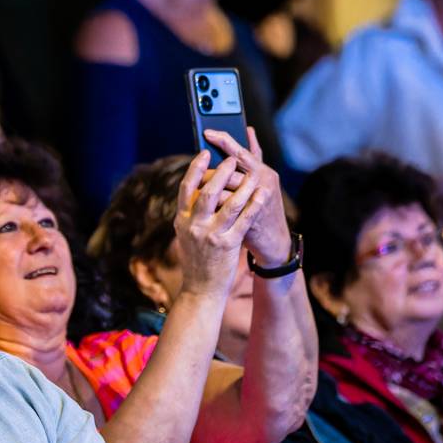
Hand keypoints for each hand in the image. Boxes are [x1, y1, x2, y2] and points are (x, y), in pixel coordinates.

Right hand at [171, 146, 266, 299]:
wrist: (200, 289)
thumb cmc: (196, 259)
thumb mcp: (185, 235)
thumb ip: (191, 214)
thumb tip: (202, 188)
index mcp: (181, 220)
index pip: (186, 188)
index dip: (195, 168)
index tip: (205, 153)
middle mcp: (194, 226)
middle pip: (208, 191)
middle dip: (221, 172)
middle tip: (232, 158)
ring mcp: (211, 235)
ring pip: (229, 204)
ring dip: (242, 185)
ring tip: (252, 172)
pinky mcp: (227, 245)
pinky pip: (243, 220)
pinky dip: (253, 205)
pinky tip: (261, 194)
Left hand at [200, 127, 289, 268]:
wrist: (274, 241)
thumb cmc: (263, 207)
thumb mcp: (263, 179)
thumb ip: (254, 157)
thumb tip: (248, 130)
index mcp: (263, 171)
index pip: (241, 151)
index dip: (223, 140)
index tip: (206, 132)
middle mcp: (263, 182)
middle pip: (230, 169)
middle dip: (210, 170)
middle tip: (198, 173)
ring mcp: (256, 201)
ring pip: (223, 188)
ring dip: (209, 189)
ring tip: (201, 191)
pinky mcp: (248, 218)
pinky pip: (223, 208)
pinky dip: (212, 205)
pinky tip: (204, 206)